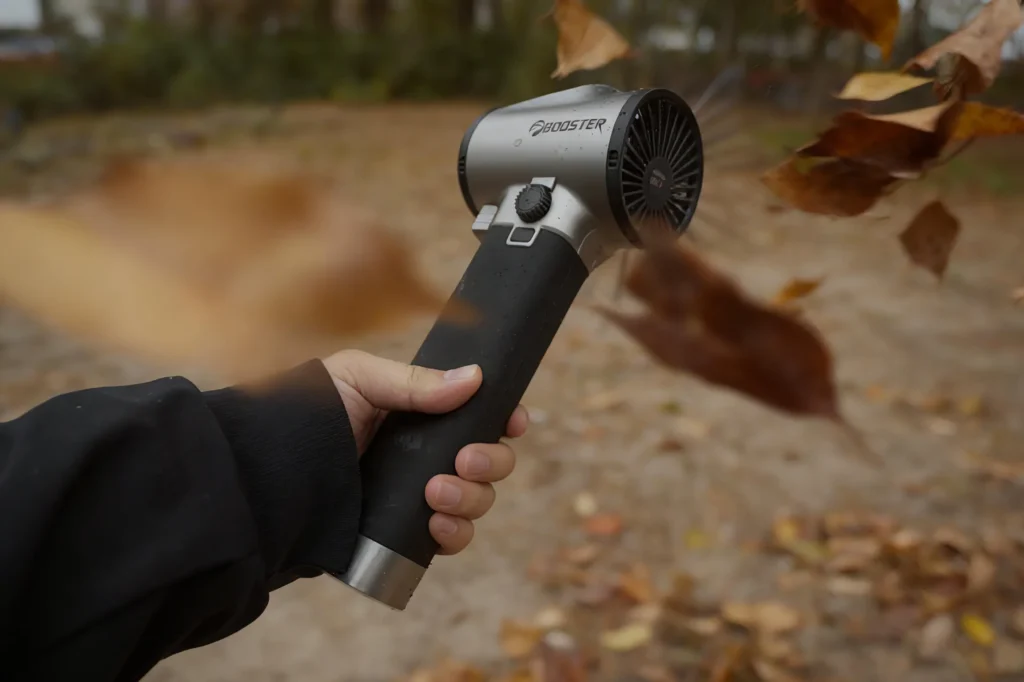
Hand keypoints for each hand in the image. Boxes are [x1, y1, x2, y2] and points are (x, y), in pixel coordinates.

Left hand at [323, 349, 527, 555]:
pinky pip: (451, 539)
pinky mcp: (404, 532)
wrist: (263, 476)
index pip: (480, 415)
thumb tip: (475, 378)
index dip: (504, 418)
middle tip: (464, 459)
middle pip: (489, 460)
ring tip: (435, 494)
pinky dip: (455, 534)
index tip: (512, 421)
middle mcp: (426, 454)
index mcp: (421, 413)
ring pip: (477, 500)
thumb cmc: (304, 415)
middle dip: (491, 461)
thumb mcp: (357, 379)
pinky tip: (436, 526)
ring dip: (472, 498)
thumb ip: (413, 383)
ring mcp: (417, 495)